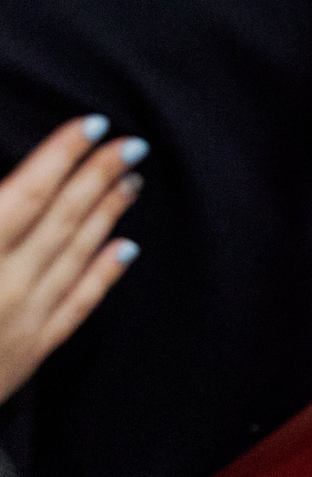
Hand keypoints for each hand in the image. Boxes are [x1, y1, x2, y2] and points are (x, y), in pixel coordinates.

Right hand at [0, 118, 144, 403]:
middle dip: (99, 176)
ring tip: (132, 181)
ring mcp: (22, 320)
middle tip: (134, 143)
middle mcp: (4, 284)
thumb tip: (4, 189)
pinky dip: (104, 274)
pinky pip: (78, 306)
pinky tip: (126, 247)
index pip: (27, 193)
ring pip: (77, 255)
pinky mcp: (31, 353)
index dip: (62, 154)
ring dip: (108, 214)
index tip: (94, 123)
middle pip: (62, 218)